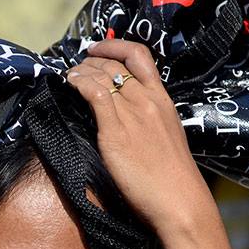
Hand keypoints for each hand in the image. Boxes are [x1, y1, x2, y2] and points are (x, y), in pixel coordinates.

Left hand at [65, 39, 212, 233]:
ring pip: (102, 75)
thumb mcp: (165, 138)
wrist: (179, 201)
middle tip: (75, 67)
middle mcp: (149, 100)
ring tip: (68, 76)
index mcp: (164, 100)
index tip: (97, 49)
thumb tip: (126, 119)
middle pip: (115, 64)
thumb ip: (148, 122)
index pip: (140, 57)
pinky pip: (95, 94)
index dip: (114, 46)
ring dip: (80, 71)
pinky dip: (79, 83)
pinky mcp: (116, 131)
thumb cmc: (172, 179)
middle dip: (90, 60)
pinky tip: (70, 85)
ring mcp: (133, 114)